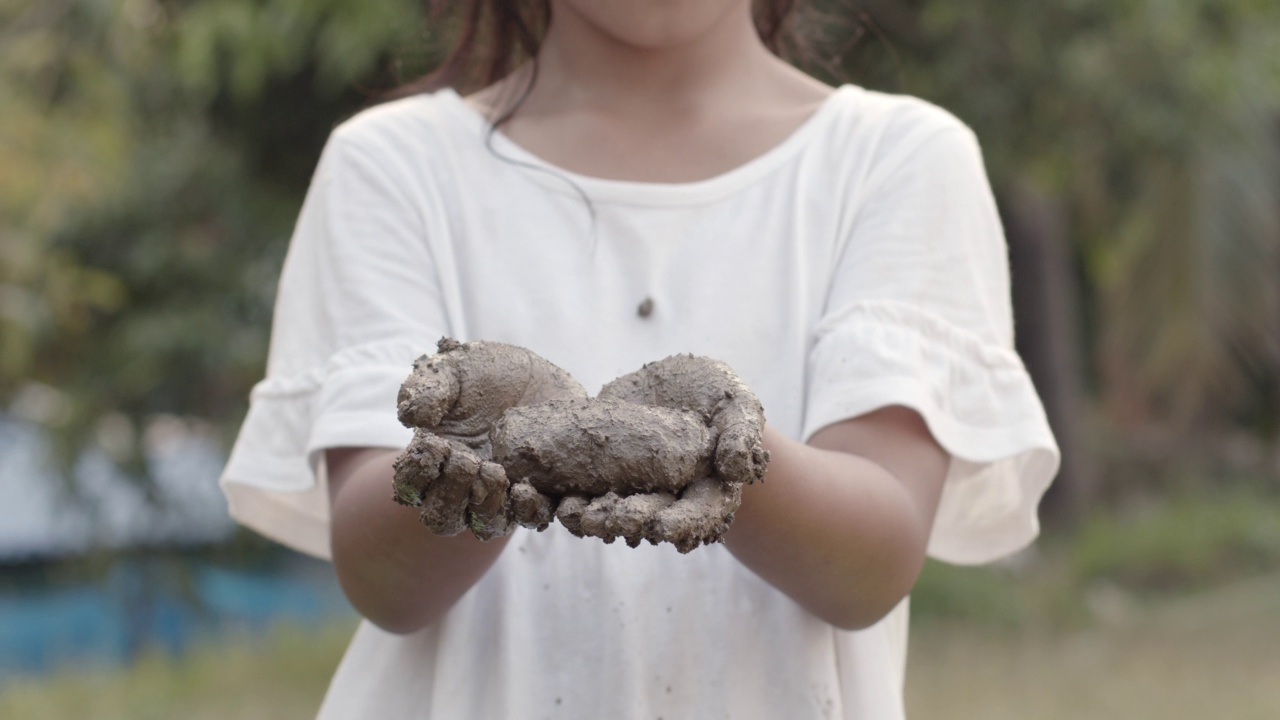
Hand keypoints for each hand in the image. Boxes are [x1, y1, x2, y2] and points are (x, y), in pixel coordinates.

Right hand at [392, 338, 586, 538]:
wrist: (541, 378)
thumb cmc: (486, 374)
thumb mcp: (453, 368)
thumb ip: (426, 388)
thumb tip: (414, 418)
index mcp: (434, 460)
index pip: (409, 486)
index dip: (415, 473)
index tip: (434, 443)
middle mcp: (463, 486)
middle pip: (442, 519)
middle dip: (451, 494)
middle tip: (467, 459)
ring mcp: (501, 494)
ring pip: (485, 527)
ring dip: (486, 506)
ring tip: (496, 471)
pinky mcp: (538, 492)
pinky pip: (531, 518)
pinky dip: (528, 510)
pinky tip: (527, 488)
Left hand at [523, 354, 769, 551]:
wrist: (678, 386)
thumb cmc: (719, 397)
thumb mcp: (739, 407)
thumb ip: (741, 435)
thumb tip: (736, 469)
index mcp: (704, 496)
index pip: (695, 518)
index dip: (680, 524)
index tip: (662, 527)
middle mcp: (664, 503)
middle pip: (644, 521)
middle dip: (622, 523)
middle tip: (602, 520)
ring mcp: (629, 491)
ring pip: (606, 514)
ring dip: (586, 517)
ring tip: (568, 510)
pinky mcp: (597, 475)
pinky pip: (576, 491)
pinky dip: (556, 497)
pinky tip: (536, 492)